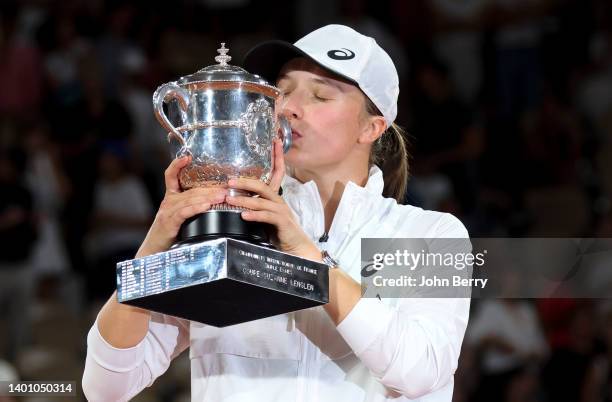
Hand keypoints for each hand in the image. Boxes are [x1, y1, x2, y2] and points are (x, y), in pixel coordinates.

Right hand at [136, 155, 226, 256]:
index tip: (187, 157)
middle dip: (210, 188)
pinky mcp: (169, 222)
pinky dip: (196, 208)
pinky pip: (185, 212)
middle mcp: (169, 201)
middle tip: (227, 188)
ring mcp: (168, 211)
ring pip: (190, 200)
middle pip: (191, 190)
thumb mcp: (180, 217)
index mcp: (171, 197)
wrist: (154, 250)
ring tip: (222, 196)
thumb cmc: (171, 233)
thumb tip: (213, 203)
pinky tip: (206, 206)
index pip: (171, 176)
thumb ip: (192, 208)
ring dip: (208, 197)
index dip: (177, 165)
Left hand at [225, 139, 318, 258]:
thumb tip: (236, 200)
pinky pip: (266, 216)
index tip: (275, 141)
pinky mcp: (282, 222)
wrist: (296, 248)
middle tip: (229, 180)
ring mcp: (281, 211)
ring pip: (260, 201)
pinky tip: (243, 215)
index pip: (277, 172)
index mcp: (275, 197)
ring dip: (243, 199)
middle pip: (262, 185)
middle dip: (245, 181)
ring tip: (229, 198)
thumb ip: (254, 207)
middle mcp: (278, 201)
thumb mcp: (265, 217)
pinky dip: (254, 215)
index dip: (277, 156)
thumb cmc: (279, 232)